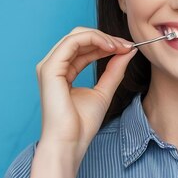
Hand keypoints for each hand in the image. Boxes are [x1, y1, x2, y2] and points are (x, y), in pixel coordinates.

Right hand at [35, 27, 136, 152]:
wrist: (71, 142)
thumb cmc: (82, 124)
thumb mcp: (104, 91)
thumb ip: (114, 70)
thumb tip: (128, 51)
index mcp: (63, 70)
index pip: (84, 46)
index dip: (107, 43)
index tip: (128, 48)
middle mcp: (54, 65)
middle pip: (80, 37)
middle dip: (106, 38)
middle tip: (126, 45)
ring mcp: (49, 66)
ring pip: (76, 36)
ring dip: (102, 37)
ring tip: (120, 46)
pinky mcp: (50, 69)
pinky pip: (72, 42)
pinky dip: (94, 39)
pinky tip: (110, 48)